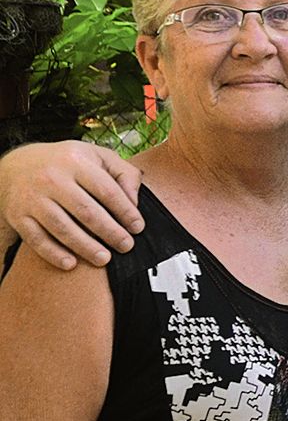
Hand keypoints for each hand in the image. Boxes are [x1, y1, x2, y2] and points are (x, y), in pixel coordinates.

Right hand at [0, 142, 142, 270]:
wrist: (16, 165)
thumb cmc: (68, 164)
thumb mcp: (97, 156)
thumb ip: (123, 173)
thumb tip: (135, 202)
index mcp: (76, 161)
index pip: (107, 190)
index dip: (126, 211)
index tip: (138, 227)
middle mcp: (52, 178)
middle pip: (86, 211)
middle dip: (110, 232)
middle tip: (126, 246)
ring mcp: (33, 198)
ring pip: (62, 227)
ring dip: (85, 247)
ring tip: (104, 259)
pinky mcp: (18, 215)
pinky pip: (37, 239)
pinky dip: (53, 253)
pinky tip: (71, 264)